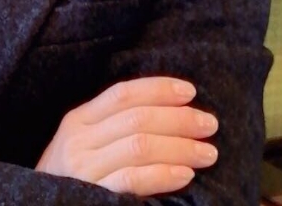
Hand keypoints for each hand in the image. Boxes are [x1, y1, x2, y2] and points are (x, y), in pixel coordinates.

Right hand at [36, 77, 217, 195]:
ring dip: (179, 146)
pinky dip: (163, 174)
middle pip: (136, 118)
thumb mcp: (82, 143)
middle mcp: (78, 140)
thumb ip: (112, 127)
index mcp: (78, 120)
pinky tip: (185, 174)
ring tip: (207, 152)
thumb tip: (166, 111)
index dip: (157, 88)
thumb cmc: (72, 177)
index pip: (122, 93)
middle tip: (209, 123)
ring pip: (139, 145)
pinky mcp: (93, 194)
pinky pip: (133, 180)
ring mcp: (84, 168)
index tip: (190, 91)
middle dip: (178, 119)